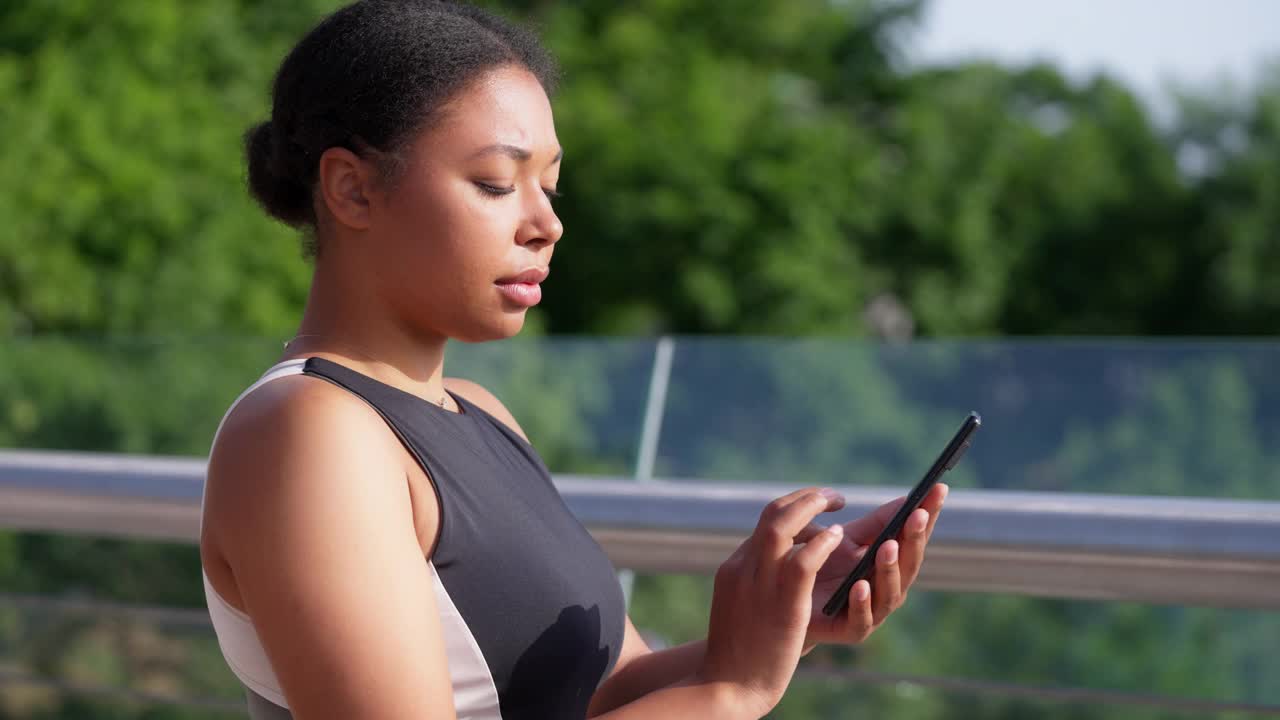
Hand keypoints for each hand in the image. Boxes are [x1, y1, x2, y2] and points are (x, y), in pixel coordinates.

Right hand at [697, 487, 846, 716]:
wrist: (724, 686)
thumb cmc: (737, 654)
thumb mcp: (741, 608)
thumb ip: (755, 584)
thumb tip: (783, 568)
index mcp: (734, 568)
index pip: (763, 524)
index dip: (792, 509)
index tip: (813, 508)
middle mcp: (743, 568)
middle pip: (772, 514)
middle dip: (805, 498)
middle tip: (831, 496)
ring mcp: (759, 584)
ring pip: (783, 526)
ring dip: (813, 507)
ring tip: (838, 503)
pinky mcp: (782, 604)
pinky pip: (803, 559)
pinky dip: (822, 542)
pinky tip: (839, 537)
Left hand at [800, 483, 947, 650]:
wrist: (791, 601)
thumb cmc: (824, 566)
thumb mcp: (848, 539)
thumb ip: (877, 523)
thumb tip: (908, 499)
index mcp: (893, 563)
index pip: (915, 537)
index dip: (928, 514)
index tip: (938, 489)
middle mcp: (890, 588)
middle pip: (909, 564)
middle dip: (914, 539)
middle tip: (917, 515)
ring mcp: (874, 611)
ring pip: (890, 593)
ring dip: (890, 569)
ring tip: (887, 547)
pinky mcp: (851, 630)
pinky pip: (861, 619)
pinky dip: (862, 603)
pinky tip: (860, 585)